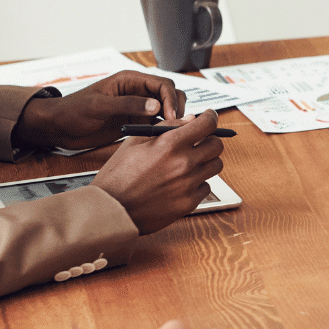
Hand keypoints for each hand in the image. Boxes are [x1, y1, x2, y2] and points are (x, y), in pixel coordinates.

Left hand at [13, 71, 186, 149]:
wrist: (58, 127)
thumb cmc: (72, 110)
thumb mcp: (99, 106)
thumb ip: (128, 105)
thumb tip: (156, 106)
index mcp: (130, 81)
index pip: (162, 84)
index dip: (171, 98)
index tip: (172, 115)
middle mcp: (137, 92)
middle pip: (169, 95)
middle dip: (177, 108)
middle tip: (176, 125)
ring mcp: (137, 108)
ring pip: (166, 109)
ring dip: (173, 119)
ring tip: (173, 133)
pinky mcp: (134, 122)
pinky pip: (156, 123)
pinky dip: (164, 129)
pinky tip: (164, 139)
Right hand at [91, 110, 225, 234]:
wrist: (111, 210)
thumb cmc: (118, 176)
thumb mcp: (135, 142)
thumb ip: (166, 128)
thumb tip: (189, 120)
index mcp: (170, 144)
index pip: (207, 124)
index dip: (211, 118)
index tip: (209, 117)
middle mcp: (184, 164)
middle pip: (217, 146)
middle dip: (210, 140)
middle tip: (200, 141)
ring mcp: (188, 185)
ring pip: (215, 166)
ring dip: (206, 161)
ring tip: (190, 162)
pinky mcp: (189, 204)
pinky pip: (206, 187)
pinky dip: (198, 182)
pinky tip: (182, 182)